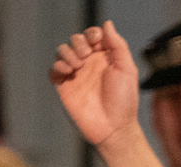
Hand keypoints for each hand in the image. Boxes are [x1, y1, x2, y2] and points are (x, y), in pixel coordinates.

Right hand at [51, 23, 140, 147]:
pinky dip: (57, 66)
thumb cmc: (123, 101)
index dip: (92, 34)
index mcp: (105, 58)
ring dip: (67, 52)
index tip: (96, 42)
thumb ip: (117, 45)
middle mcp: (90, 64)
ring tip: (77, 66)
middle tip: (86, 56)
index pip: (93, 36)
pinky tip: (67, 72)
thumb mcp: (126, 69)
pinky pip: (54, 70)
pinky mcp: (65, 87)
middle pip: (76, 40)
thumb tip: (107, 24)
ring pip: (63, 51)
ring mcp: (76, 75)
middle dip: (78, 42)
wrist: (113, 128)